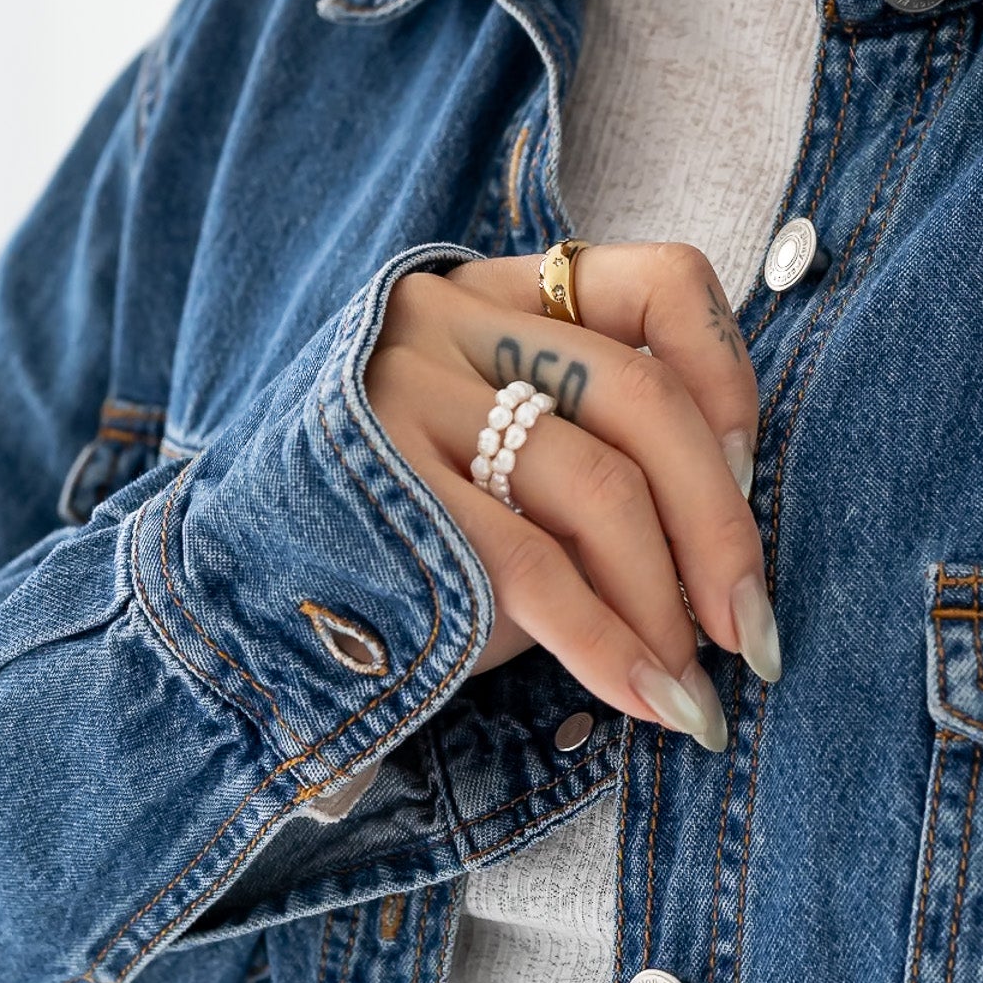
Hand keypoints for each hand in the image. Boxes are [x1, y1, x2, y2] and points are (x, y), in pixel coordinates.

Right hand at [363, 242, 779, 748]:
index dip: (729, 381)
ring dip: (665, 605)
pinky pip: (530, 563)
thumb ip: (599, 457)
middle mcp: (447, 320)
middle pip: (641, 397)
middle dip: (720, 530)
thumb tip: (735, 547)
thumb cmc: (397, 540)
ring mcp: (401, 390)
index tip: (745, 477)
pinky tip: (649, 699)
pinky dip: (608, 643)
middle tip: (751, 631)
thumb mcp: (502, 466)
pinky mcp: (376, 482)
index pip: (659, 283)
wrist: (232, 599)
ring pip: (596, 483)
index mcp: (494, 294)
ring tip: (690, 691)